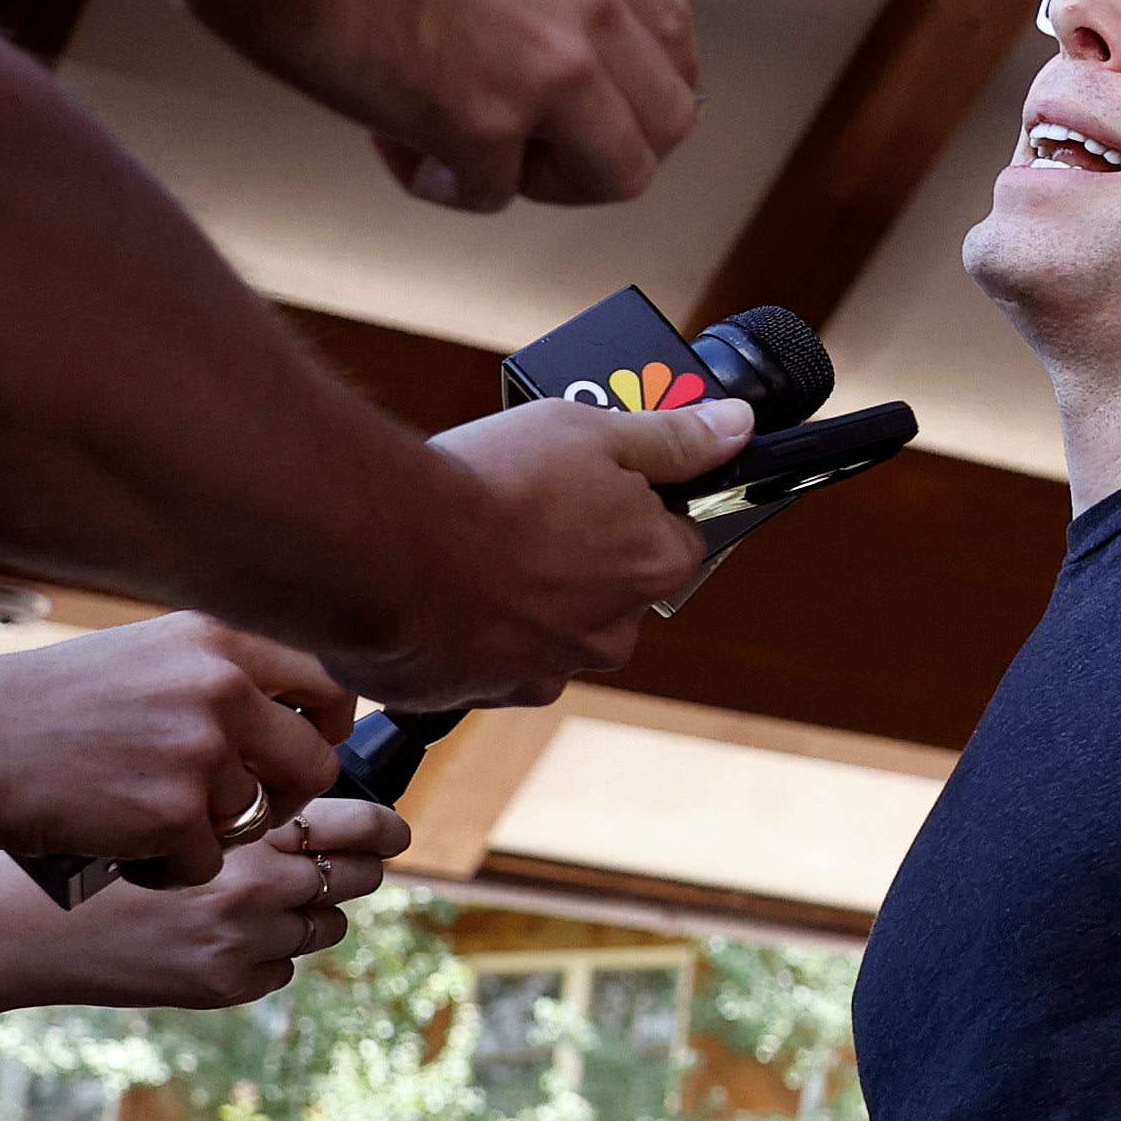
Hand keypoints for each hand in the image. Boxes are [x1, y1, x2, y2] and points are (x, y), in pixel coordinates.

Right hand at [0, 615, 348, 883]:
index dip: (327, 728)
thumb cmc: (39, 705)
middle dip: (288, 798)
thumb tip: (296, 715)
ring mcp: (199, 751)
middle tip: (250, 812)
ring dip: (212, 835)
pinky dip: (173, 870)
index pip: (328, 683)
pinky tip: (123, 849)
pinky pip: (210, 863)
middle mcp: (220, 687)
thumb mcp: (143, 659)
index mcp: (216, 640)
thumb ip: (218, 678)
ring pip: (256, 820)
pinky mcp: (174, 814)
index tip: (311, 750)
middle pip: (313, 763)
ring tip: (148, 822)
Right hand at [27, 797, 403, 1007]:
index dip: (381, 826)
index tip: (392, 828)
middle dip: (353, 869)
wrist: (26, 925)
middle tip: (333, 864)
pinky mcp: (229, 985)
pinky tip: (211, 938)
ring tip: (248, 902)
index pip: (354, 823)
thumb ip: (246, 815)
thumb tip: (327, 817)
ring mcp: (245, 941)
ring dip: (306, 914)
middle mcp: (255, 884)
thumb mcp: (174, 813)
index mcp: (242, 828)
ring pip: (325, 926)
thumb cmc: (96, 856)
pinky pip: (283, 968)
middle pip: (357, 877)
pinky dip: (265, 955)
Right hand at [197, 0, 698, 213]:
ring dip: (542, 179)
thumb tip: (533, 24)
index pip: (671, 37)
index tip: (591, 109)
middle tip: (523, 142)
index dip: (638, 91)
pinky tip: (388, 134)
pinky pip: (494, 195)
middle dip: (600, 149)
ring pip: (616, 174)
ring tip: (459, 146)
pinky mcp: (483, 123)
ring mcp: (549, 66)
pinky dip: (437, 181)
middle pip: (667, 122)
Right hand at [348, 395, 750, 704]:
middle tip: (522, 505)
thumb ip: (671, 438)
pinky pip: (495, 657)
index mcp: (654, 567)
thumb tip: (737, 428)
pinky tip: (444, 587)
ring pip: (551, 625)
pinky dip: (475, 628)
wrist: (382, 548)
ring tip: (472, 544)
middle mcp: (614, 631)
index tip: (589, 484)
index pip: (675, 536)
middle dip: (577, 551)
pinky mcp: (489, 692)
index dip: (634, 504)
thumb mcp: (591, 430)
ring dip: (523, 593)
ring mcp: (552, 668)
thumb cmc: (490, 485)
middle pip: (613, 586)